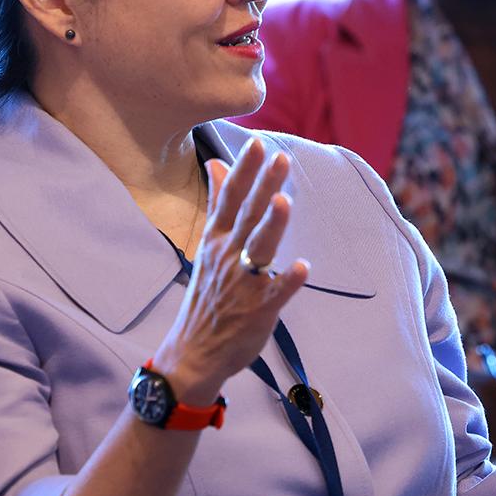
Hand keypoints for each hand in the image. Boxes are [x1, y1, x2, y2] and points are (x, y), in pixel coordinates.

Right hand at [153, 139, 309, 402]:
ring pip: (260, 248)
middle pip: (249, 216)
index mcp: (217, 239)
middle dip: (264, 186)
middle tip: (280, 158)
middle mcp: (228, 256)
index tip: (257, 143)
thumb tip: (216, 164)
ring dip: (272, 226)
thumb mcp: (207, 244)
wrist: (193, 352)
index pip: (231, 198)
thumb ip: (218, 203)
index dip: (244, 170)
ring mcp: (243, 283)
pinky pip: (276, 293)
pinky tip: (302, 267)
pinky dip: (287, 280)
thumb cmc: (208, 294)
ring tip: (283, 201)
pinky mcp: (258, 310)